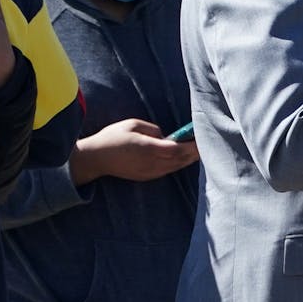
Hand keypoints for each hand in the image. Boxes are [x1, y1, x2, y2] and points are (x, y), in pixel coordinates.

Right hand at [70, 118, 200, 185]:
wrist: (95, 159)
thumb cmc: (113, 137)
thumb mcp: (133, 124)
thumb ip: (153, 129)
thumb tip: (165, 135)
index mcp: (148, 148)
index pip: (177, 149)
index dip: (191, 145)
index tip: (201, 138)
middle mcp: (151, 163)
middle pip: (179, 160)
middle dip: (193, 153)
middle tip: (206, 144)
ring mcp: (148, 172)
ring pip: (174, 167)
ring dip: (187, 160)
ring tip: (198, 151)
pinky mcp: (146, 177)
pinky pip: (167, 171)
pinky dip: (177, 165)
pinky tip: (183, 159)